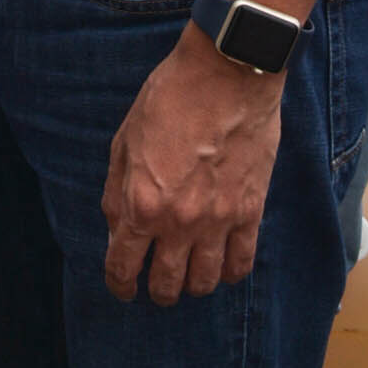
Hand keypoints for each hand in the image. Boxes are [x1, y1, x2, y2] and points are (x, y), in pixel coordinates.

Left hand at [101, 25, 283, 303]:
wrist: (225, 76)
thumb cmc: (169, 99)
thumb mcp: (124, 140)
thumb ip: (117, 191)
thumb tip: (116, 227)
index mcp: (141, 203)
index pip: (123, 266)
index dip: (120, 285)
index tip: (123, 288)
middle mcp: (178, 222)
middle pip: (167, 284)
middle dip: (157, 292)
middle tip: (156, 287)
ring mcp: (218, 221)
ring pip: (205, 282)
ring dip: (193, 286)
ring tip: (188, 278)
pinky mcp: (250, 212)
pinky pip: (242, 262)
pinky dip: (230, 272)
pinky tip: (222, 267)